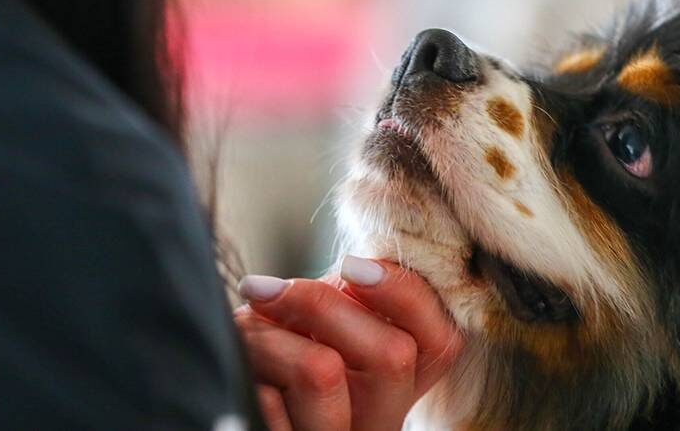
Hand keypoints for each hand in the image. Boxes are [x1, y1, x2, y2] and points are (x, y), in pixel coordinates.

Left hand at [234, 257, 464, 430]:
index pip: (442, 342)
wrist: (237, 409)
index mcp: (398, 386)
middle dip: (322, 304)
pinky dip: (248, 374)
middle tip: (267, 290)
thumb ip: (351, 298)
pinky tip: (245, 376)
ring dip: (268, 334)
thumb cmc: (280, 358)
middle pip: (392, 355)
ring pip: (324, 372)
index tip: (351, 265)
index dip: (405, 294)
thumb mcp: (328, 326)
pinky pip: (270, 407)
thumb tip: (359, 265)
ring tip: (244, 328)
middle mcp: (379, 421)